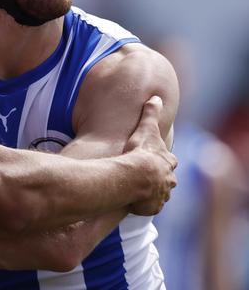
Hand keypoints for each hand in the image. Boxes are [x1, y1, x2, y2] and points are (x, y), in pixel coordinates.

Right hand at [124, 96, 177, 215]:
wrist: (135, 176)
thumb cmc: (141, 151)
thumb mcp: (146, 128)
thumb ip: (150, 113)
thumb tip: (156, 97)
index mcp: (168, 162)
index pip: (169, 161)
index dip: (162, 160)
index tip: (154, 159)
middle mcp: (169, 180)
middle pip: (166, 180)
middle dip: (158, 178)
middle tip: (145, 176)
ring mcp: (161, 195)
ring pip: (158, 194)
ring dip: (150, 192)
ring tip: (137, 190)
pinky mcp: (152, 208)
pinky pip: (149, 207)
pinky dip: (143, 205)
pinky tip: (133, 201)